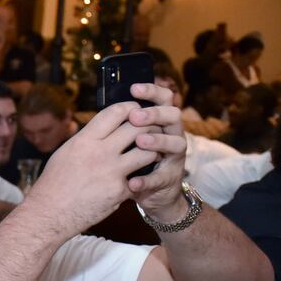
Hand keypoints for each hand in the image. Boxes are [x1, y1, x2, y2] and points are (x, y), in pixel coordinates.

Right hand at [21, 84, 177, 241]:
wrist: (48, 215)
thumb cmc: (53, 185)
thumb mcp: (65, 153)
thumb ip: (86, 140)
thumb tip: (102, 129)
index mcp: (84, 140)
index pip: (115, 112)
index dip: (130, 108)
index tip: (136, 110)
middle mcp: (99, 152)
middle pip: (136, 128)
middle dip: (148, 125)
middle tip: (152, 129)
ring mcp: (112, 172)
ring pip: (148, 152)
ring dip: (153, 151)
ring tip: (151, 153)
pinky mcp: (120, 191)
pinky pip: (141, 179)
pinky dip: (141, 179)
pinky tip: (140, 179)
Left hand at [121, 83, 188, 219]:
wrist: (150, 192)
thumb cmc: (133, 159)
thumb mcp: (128, 140)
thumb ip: (122, 124)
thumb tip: (104, 107)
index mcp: (160, 122)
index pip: (163, 99)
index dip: (152, 91)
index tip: (134, 88)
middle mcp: (172, 135)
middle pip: (172, 116)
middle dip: (155, 114)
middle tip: (136, 116)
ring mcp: (174, 157)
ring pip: (176, 144)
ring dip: (158, 141)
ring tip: (141, 141)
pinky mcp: (170, 179)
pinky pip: (162, 177)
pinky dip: (147, 179)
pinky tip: (133, 181)